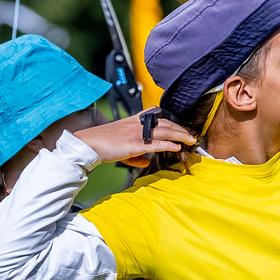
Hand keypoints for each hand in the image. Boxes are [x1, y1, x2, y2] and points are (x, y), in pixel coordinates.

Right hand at [75, 111, 195, 165]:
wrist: (88, 143)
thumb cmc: (101, 144)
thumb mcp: (121, 147)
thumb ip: (136, 155)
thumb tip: (146, 162)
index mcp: (133, 121)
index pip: (155, 116)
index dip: (169, 121)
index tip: (179, 126)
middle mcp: (137, 124)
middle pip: (164, 122)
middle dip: (179, 128)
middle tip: (190, 135)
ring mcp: (136, 133)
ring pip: (164, 131)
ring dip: (179, 135)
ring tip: (190, 140)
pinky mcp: (134, 144)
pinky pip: (156, 144)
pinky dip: (168, 145)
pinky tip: (177, 147)